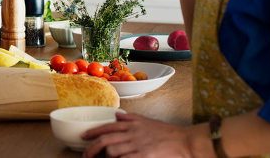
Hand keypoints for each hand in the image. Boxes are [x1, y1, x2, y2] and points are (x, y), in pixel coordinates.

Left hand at [81, 112, 209, 157]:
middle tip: (86, 155)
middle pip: (105, 140)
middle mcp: (132, 133)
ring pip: (113, 151)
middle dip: (92, 149)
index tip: (83, 137)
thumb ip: (130, 118)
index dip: (93, 132)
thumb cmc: (167, 132)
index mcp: (131, 124)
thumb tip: (116, 115)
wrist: (185, 141)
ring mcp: (138, 145)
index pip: (107, 127)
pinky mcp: (144, 156)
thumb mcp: (146, 121)